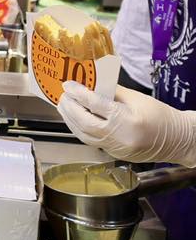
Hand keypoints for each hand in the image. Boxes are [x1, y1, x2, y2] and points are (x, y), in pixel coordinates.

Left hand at [57, 83, 195, 166]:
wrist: (178, 140)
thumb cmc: (161, 116)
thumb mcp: (137, 98)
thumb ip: (112, 92)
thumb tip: (91, 84)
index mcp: (125, 119)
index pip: (94, 104)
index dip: (78, 93)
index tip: (68, 85)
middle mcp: (118, 137)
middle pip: (84, 122)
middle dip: (69, 108)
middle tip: (62, 96)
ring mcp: (115, 149)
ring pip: (84, 135)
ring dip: (70, 120)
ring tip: (64, 107)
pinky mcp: (114, 155)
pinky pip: (92, 141)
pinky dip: (81, 130)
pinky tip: (76, 120)